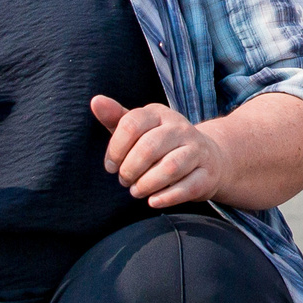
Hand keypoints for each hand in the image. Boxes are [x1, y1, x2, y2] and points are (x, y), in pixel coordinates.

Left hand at [92, 95, 227, 207]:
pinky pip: (187, 187)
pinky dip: (166, 197)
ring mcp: (197, 151)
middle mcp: (180, 128)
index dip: (115, 149)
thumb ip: (116, 117)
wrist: (207, 158)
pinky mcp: (207, 174)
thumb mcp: (138, 129)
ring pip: (170, 168)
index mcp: (159, 114)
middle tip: (124, 181)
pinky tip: (153, 201)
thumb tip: (95, 101)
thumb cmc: (162, 144)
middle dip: (130, 169)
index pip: (132, 124)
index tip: (111, 166)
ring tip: (136, 191)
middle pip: (149, 148)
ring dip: (147, 184)